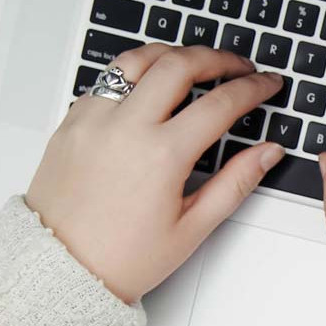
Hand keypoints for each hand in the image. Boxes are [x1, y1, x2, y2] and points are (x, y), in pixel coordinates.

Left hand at [25, 45, 285, 301]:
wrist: (58, 270)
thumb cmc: (121, 258)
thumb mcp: (192, 227)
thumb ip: (236, 182)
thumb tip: (267, 152)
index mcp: (161, 156)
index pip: (220, 103)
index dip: (253, 88)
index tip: (267, 84)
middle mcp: (124, 128)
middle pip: (179, 64)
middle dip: (218, 58)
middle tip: (239, 66)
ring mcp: (93, 120)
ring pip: (137, 60)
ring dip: (173, 54)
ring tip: (194, 62)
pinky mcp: (71, 122)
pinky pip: (106, 80)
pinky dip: (135, 73)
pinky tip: (150, 86)